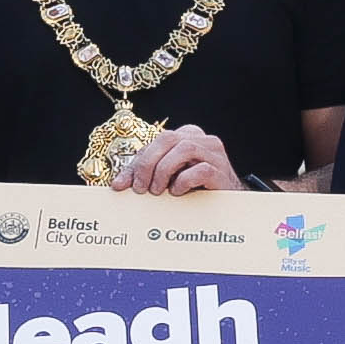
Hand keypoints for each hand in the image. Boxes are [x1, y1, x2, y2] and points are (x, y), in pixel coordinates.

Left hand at [117, 125, 240, 194]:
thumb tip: (118, 184)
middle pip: (168, 138)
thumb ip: (144, 176)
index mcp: (187, 136)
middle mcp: (202, 140)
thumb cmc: (195, 190)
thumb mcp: (166, 180)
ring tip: (158, 191)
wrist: (226, 207)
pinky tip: (177, 192)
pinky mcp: (221, 172)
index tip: (123, 185)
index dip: (136, 161)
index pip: (156, 141)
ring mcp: (214, 155)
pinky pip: (201, 169)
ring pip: (184, 149)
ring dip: (164, 170)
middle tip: (141, 187)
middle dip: (148, 163)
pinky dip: (184, 181)